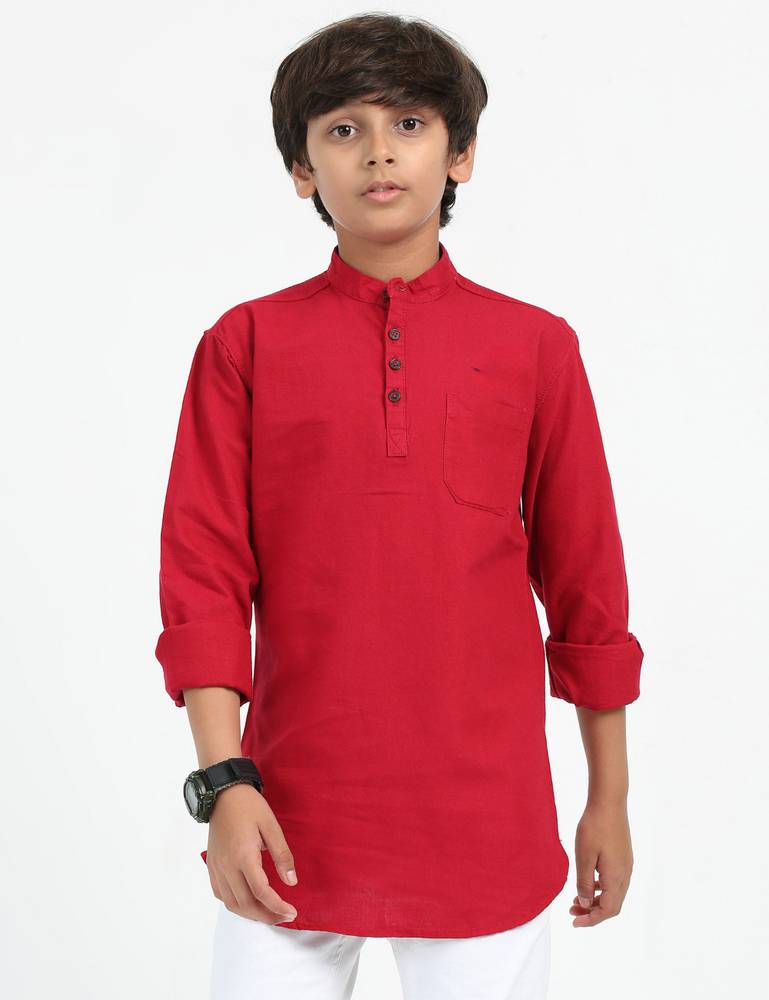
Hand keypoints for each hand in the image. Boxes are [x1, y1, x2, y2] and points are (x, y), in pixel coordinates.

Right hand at [205, 783, 298, 924]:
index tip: (292, 912)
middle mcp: (227, 866)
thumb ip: (282, 855)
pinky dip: (235, 904)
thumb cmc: (249, 806)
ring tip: (269, 914)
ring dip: (251, 914)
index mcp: (243, 856)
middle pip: (246, 904)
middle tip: (284, 917)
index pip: (261, 892)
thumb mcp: (271, 826)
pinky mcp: (212, 866)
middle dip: (266, 916)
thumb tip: (291, 882)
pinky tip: (248, 902)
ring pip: (231, 904)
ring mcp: (216, 868)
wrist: (223, 793)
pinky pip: (221, 894)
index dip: (277, 907)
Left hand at [570, 799, 633, 926]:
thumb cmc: (594, 827)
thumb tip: (585, 904)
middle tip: (572, 911)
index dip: (591, 920)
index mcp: (616, 877)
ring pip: (613, 894)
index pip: (607, 910)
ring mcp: (626, 866)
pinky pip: (614, 882)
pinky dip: (600, 889)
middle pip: (612, 906)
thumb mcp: (583, 856)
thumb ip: (583, 882)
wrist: (609, 802)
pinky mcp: (623, 857)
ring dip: (596, 900)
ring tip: (576, 899)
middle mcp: (625, 875)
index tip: (574, 922)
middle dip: (592, 912)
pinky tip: (587, 882)